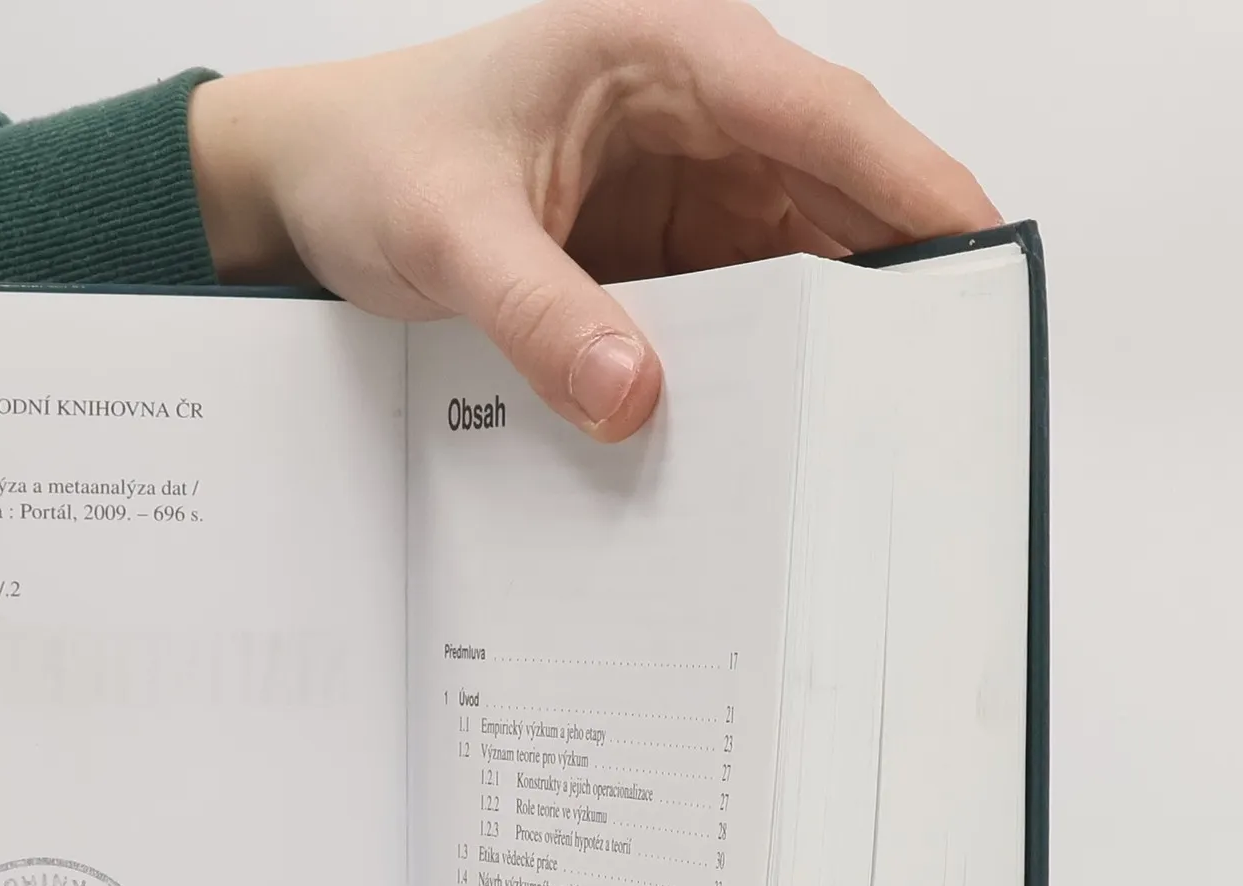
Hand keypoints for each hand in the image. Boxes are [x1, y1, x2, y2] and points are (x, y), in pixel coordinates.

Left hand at [189, 0, 999, 439]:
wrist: (309, 182)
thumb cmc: (374, 159)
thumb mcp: (447, 231)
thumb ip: (538, 313)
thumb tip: (635, 399)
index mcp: (666, 53)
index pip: (824, 115)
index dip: (914, 184)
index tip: (980, 257)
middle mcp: (698, 111)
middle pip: (836, 190)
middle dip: (892, 278)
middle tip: (944, 381)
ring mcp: (686, 186)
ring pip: (799, 259)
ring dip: (832, 335)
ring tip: (878, 428)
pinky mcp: (663, 252)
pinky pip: (741, 308)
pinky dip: (764, 363)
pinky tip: (782, 428)